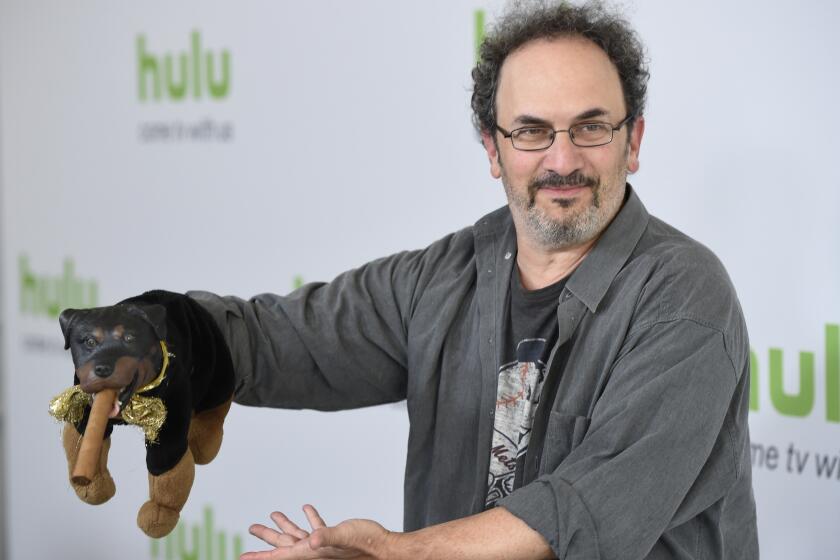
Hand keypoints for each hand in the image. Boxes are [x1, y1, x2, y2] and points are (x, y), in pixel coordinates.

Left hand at [241, 504, 394, 559]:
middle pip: (284, 545)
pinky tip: (306, 509)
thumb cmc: (367, 544)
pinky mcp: (334, 538)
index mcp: (311, 553)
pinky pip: (317, 529)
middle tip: (252, 528)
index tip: (243, 557)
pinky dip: (310, 519)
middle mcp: (314, 551)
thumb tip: (313, 540)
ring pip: (298, 536)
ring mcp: (323, 545)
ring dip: (285, 526)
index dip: (261, 556)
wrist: (384, 548)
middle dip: (267, 538)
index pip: (280, 556)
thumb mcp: (345, 536)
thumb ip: (327, 536)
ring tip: (273, 514)